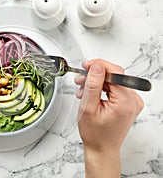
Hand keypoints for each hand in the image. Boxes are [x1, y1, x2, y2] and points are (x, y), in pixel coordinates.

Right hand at [74, 59, 143, 177]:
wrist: (101, 148)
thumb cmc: (95, 134)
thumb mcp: (88, 107)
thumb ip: (93, 85)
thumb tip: (96, 67)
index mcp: (125, 102)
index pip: (115, 72)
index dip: (99, 65)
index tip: (86, 66)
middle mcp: (133, 100)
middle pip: (114, 76)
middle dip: (94, 76)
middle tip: (80, 80)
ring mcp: (132, 102)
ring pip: (113, 81)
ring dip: (96, 83)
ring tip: (82, 90)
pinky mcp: (128, 103)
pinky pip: (115, 88)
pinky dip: (102, 88)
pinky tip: (91, 94)